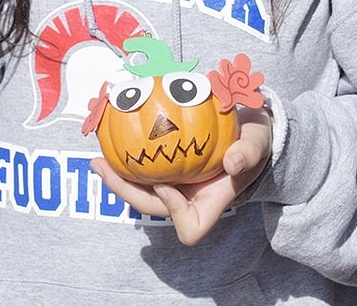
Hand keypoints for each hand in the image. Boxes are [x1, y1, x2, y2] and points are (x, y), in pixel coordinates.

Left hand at [90, 106, 272, 244]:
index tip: (167, 185)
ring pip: (142, 192)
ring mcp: (177, 185)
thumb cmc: (256, 141)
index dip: (174, 213)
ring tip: (98, 159)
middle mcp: (189, 199)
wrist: (250, 128)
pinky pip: (143, 171)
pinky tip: (112, 139)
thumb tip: (233, 162)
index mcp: (211, 202)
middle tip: (102, 167)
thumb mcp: (258, 144)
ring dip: (119, 179)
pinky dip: (127, 160)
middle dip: (125, 192)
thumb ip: (248, 153)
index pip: (190, 228)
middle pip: (152, 208)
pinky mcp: (168, 169)